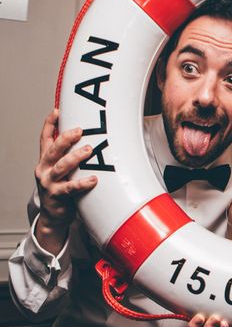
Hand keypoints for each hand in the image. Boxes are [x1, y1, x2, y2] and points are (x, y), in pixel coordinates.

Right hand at [34, 110, 97, 253]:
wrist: (53, 215)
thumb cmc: (61, 189)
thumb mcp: (61, 170)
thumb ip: (68, 156)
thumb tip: (86, 138)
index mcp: (45, 161)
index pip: (44, 139)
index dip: (49, 124)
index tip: (57, 111)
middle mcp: (44, 170)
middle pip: (53, 150)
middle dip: (66, 138)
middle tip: (80, 130)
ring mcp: (49, 183)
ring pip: (61, 166)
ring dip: (75, 157)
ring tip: (89, 150)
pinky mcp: (57, 196)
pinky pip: (70, 188)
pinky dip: (82, 183)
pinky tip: (94, 179)